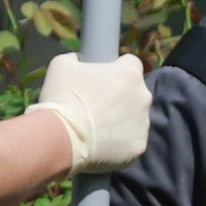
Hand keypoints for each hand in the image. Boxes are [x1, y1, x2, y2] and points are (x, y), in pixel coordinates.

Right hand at [33, 53, 151, 176]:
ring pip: (135, 117)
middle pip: (135, 92)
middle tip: (98, 105)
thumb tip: (79, 60)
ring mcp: (143, 123)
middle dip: (121, 96)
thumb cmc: (63, 97)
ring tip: (99, 127)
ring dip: (122, 118)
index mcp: (130, 73)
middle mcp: (144, 96)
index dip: (117, 69)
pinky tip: (103, 143)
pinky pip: (132, 140)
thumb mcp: (62, 65)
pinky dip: (121, 141)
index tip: (103, 78)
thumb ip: (77, 59)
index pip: (131, 63)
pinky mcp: (139, 146)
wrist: (61, 138)